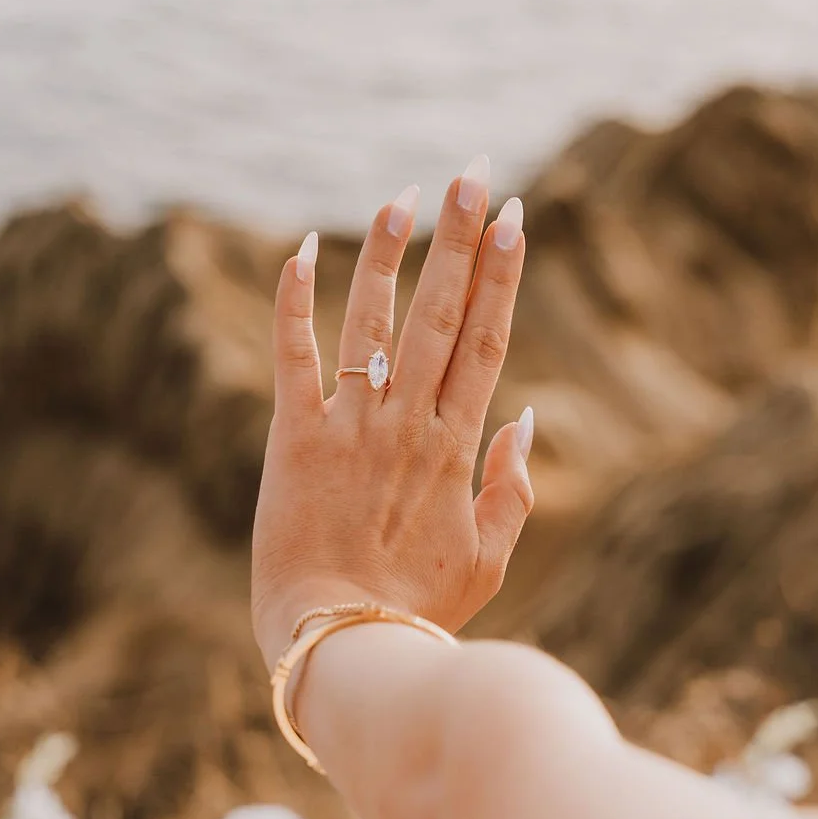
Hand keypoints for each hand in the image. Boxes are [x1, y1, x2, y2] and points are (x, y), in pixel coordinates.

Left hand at [251, 158, 535, 668]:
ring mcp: (350, 427)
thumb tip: (524, 417)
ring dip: (391, 254)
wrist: (341, 645)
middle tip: (475, 173)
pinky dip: (295, 301)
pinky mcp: (293, 438)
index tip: (516, 216)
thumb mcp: (488, 560)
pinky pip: (293, 356)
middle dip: (461, 238)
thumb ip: (510, 489)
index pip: (487, 341)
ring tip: (406, 193)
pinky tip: (301, 247)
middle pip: (442, 313)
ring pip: (375, 321)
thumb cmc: (416, 611)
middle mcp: (407, 424)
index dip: (502, 274)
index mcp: (456, 449)